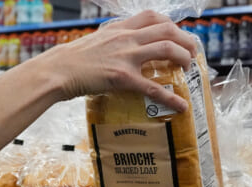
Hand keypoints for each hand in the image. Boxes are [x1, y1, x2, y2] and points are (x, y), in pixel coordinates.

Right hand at [46, 10, 196, 111]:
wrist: (58, 70)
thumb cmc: (76, 57)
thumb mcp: (99, 40)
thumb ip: (118, 40)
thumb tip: (132, 47)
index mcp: (121, 28)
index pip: (153, 16)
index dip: (173, 25)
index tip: (180, 36)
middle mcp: (126, 37)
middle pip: (167, 29)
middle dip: (186, 40)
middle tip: (192, 53)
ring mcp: (126, 56)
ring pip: (166, 48)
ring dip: (184, 57)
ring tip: (189, 69)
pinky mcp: (122, 78)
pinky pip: (152, 87)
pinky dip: (170, 97)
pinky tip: (181, 105)